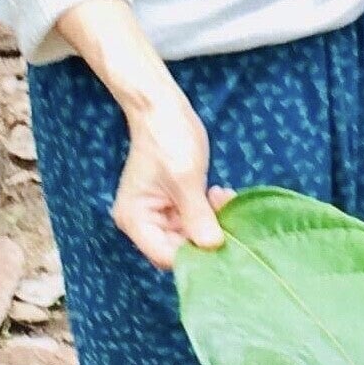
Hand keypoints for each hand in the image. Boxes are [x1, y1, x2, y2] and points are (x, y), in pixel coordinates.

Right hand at [111, 87, 225, 266]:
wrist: (162, 107)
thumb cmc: (168, 137)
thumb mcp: (186, 179)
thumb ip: (198, 216)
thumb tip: (213, 247)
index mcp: (135, 220)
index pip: (166, 256)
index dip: (195, 255)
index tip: (222, 243)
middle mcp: (142, 223)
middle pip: (179, 249)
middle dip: (206, 236)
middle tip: (228, 217)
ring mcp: (158, 214)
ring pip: (190, 236)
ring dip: (212, 222)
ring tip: (222, 197)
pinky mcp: (172, 205)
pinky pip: (194, 221)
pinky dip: (209, 212)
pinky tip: (219, 194)